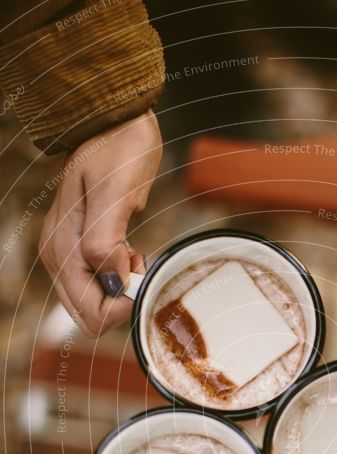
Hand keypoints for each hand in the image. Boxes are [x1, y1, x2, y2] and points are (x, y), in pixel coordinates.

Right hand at [39, 110, 161, 337]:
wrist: (116, 119)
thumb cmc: (119, 148)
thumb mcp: (116, 191)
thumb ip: (106, 241)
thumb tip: (113, 281)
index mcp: (62, 250)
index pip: (90, 314)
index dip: (122, 308)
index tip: (142, 274)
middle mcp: (58, 257)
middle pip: (89, 316)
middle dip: (121, 301)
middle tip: (139, 261)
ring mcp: (67, 253)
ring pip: (95, 302)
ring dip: (122, 289)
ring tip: (136, 251)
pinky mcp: (80, 247)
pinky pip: (100, 283)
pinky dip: (121, 277)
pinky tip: (131, 250)